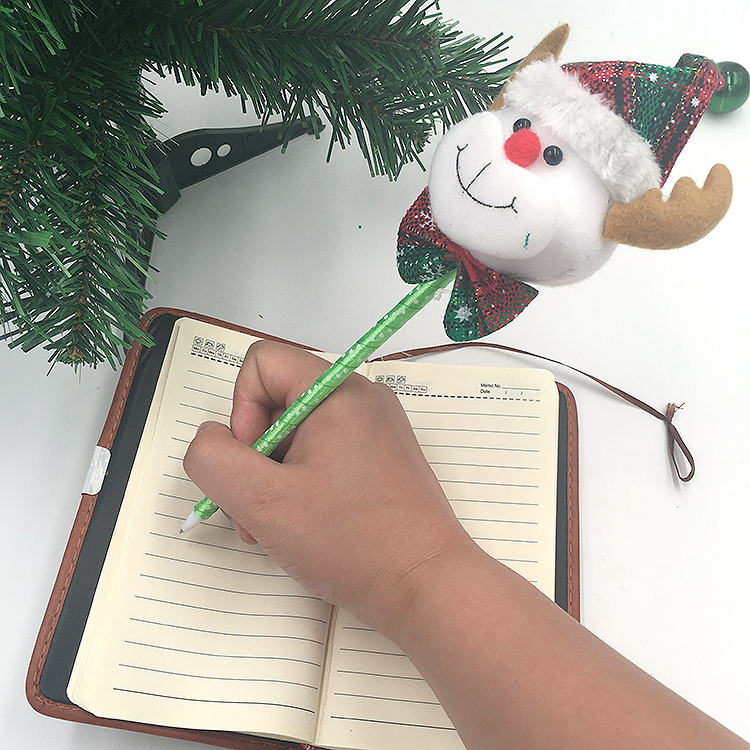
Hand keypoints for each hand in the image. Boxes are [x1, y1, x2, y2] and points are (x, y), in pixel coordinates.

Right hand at [183, 340, 474, 632]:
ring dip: (276, 478)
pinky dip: (305, 484)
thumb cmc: (353, 543)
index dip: (241, 412)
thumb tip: (209, 440)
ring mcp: (376, 427)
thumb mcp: (264, 502)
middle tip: (260, 512)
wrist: (428, 586)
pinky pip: (326, 452)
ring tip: (284, 527)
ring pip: (298, 433)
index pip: (261, 364)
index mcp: (337, 391)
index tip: (255, 466)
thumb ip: (215, 460)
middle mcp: (361, 397)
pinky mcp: (383, 455)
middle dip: (256, 458)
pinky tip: (310, 525)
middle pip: (277, 402)